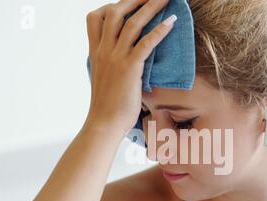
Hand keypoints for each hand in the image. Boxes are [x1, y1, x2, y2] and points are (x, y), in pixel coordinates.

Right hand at [85, 0, 176, 132]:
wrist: (104, 123)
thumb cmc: (106, 105)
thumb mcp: (102, 79)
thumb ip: (108, 64)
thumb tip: (118, 61)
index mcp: (95, 52)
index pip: (95, 18)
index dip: (109, 6)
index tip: (123, 5)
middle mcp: (103, 51)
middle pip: (115, 13)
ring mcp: (115, 58)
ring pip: (132, 23)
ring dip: (150, 7)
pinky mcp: (129, 68)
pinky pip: (145, 43)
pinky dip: (159, 30)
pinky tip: (171, 22)